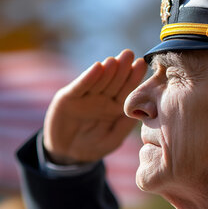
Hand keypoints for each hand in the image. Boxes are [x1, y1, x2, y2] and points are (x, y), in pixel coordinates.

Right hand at [44, 49, 147, 163]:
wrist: (66, 154)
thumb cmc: (93, 146)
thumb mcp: (112, 139)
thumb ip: (124, 126)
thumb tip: (139, 111)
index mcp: (116, 106)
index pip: (127, 89)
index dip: (134, 77)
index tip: (142, 64)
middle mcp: (102, 98)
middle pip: (114, 80)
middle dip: (121, 68)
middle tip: (128, 54)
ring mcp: (85, 96)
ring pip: (98, 80)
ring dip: (106, 69)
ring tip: (114, 60)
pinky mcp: (68, 97)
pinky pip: (80, 86)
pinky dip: (88, 77)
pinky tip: (97, 67)